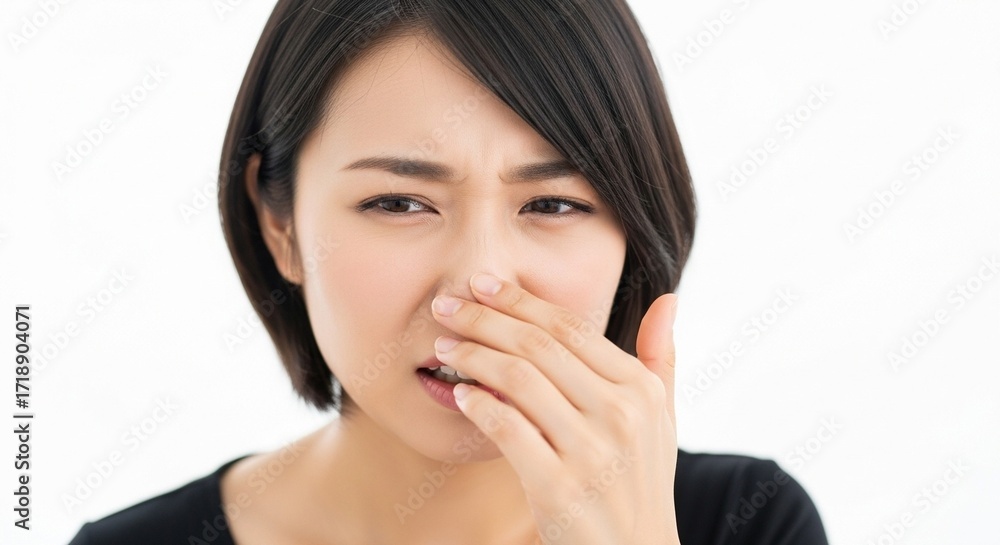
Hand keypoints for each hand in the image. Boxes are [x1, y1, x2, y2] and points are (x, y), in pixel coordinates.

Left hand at [430, 273, 680, 544]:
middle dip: (485, 319)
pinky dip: (479, 407)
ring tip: (445, 347)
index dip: (521, 301)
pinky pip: (507, 431)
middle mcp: (621, 414)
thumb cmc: (641, 481)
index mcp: (641, 389)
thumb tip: (669, 299)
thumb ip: (661, 356)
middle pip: (539, 347)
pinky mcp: (559, 487)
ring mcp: (591, 452)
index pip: (570, 328)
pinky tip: (460, 394)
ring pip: (519, 381)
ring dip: (473, 356)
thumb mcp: (663, 418)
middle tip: (446, 306)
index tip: (482, 285)